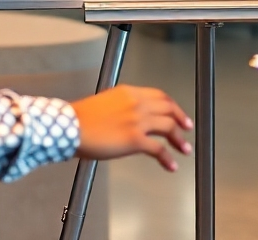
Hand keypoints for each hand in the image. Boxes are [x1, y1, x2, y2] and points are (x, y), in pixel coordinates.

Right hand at [72, 85, 192, 171]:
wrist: (70, 127)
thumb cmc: (81, 119)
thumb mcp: (106, 102)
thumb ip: (122, 107)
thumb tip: (130, 117)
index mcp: (129, 92)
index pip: (159, 96)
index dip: (172, 105)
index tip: (177, 113)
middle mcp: (137, 103)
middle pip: (167, 108)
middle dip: (180, 119)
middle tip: (187, 128)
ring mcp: (137, 120)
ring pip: (167, 127)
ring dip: (179, 139)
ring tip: (184, 149)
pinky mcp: (134, 139)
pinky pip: (158, 149)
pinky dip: (167, 158)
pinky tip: (171, 165)